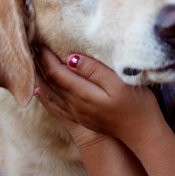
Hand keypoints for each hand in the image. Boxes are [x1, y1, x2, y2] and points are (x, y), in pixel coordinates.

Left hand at [34, 46, 164, 148]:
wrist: (143, 134)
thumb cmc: (137, 105)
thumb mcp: (119, 84)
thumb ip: (95, 70)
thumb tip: (71, 58)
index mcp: (83, 94)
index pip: (57, 72)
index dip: (47, 56)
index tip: (41, 41)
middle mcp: (75, 105)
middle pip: (51, 82)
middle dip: (40, 64)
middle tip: (31, 46)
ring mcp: (78, 114)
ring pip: (51, 94)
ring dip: (40, 78)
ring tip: (32, 63)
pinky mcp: (83, 119)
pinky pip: (57, 107)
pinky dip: (46, 98)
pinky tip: (40, 93)